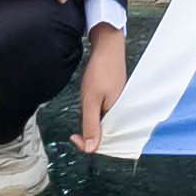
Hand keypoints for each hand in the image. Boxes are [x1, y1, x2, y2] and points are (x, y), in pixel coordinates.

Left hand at [76, 24, 129, 147]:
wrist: (108, 46)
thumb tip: (91, 149)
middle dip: (90, 134)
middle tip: (76, 128)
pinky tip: (90, 104)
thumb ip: (91, 125)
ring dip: (92, 122)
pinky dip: (96, 113)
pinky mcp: (116, 97)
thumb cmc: (100, 71)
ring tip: (84, 109)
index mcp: (119, 114)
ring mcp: (120, 103)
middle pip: (105, 133)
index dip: (87, 143)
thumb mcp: (91, 100)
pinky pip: (106, 112)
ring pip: (104, 122)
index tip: (73, 137)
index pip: (104, 141)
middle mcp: (122, 111)